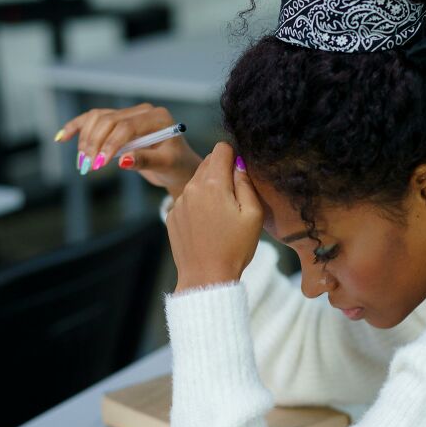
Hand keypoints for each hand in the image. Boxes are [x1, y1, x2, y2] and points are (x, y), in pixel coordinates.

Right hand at [56, 103, 201, 199]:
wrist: (177, 166)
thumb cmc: (175, 166)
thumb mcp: (165, 166)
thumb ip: (146, 161)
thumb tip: (123, 161)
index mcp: (157, 117)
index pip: (126, 126)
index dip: (110, 144)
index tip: (100, 164)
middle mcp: (142, 111)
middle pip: (108, 120)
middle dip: (95, 143)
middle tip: (88, 166)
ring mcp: (129, 114)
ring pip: (98, 119)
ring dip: (86, 139)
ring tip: (83, 162)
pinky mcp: (118, 121)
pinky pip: (94, 119)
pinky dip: (78, 127)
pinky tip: (62, 137)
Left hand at [166, 142, 263, 291]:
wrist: (206, 277)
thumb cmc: (234, 248)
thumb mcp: (253, 215)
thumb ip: (246, 183)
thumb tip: (239, 163)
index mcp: (213, 184)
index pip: (222, 149)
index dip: (234, 155)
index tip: (240, 173)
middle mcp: (191, 188)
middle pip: (208, 162)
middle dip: (222, 171)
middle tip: (234, 196)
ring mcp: (179, 202)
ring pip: (196, 181)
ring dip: (209, 188)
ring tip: (221, 214)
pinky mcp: (172, 216)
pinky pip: (188, 199)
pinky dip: (198, 204)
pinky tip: (207, 225)